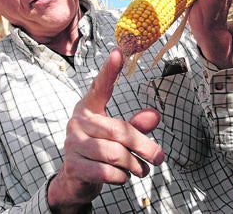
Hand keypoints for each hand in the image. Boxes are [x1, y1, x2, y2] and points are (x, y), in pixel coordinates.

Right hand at [48, 49, 164, 212]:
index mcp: (89, 108)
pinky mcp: (74, 166)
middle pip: (118, 130)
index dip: (109, 70)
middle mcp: (78, 122)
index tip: (118, 51)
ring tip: (141, 170)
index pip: (100, 87)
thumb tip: (155, 115)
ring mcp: (73, 144)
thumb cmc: (100, 152)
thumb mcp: (119, 136)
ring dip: (134, 165)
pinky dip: (122, 177)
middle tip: (160, 157)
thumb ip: (136, 125)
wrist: (75, 181)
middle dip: (144, 146)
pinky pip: (108, 171)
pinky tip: (123, 177)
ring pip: (115, 153)